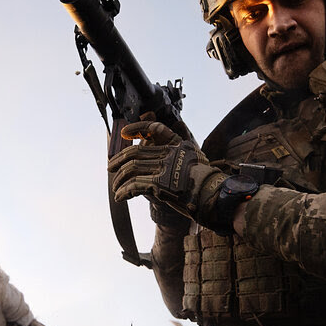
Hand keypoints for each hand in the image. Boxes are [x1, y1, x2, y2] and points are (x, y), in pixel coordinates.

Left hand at [108, 121, 225, 223]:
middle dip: (119, 160)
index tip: (125, 133)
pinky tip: (120, 197)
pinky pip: (135, 185)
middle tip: (110, 167)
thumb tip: (170, 155)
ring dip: (120, 179)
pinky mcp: (160, 184)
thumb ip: (181, 157)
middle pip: (136, 153)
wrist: (216, 196)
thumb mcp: (196, 163)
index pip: (154, 129)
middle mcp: (169, 154)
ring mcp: (164, 168)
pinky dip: (124, 191)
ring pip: (132, 169)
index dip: (137, 128)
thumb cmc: (208, 183)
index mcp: (178, 146)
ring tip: (115, 188)